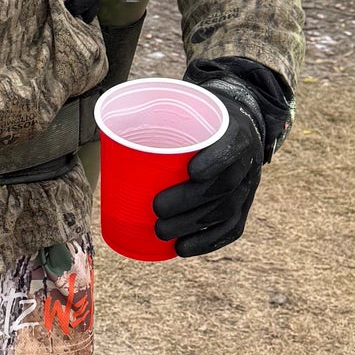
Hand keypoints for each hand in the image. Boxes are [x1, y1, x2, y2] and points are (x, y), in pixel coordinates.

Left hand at [150, 63, 289, 256]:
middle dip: (189, 202)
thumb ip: (159, 114)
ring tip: (160, 231)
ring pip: (224, 210)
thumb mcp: (188, 106)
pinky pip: (230, 228)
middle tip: (157, 209)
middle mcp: (248, 161)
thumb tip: (106, 126)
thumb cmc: (200, 116)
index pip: (232, 148)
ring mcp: (248, 186)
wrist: (237, 123)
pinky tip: (182, 249)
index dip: (215, 161)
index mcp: (236, 131)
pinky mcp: (243, 205)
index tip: (191, 170)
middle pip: (223, 186)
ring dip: (191, 225)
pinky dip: (206, 242)